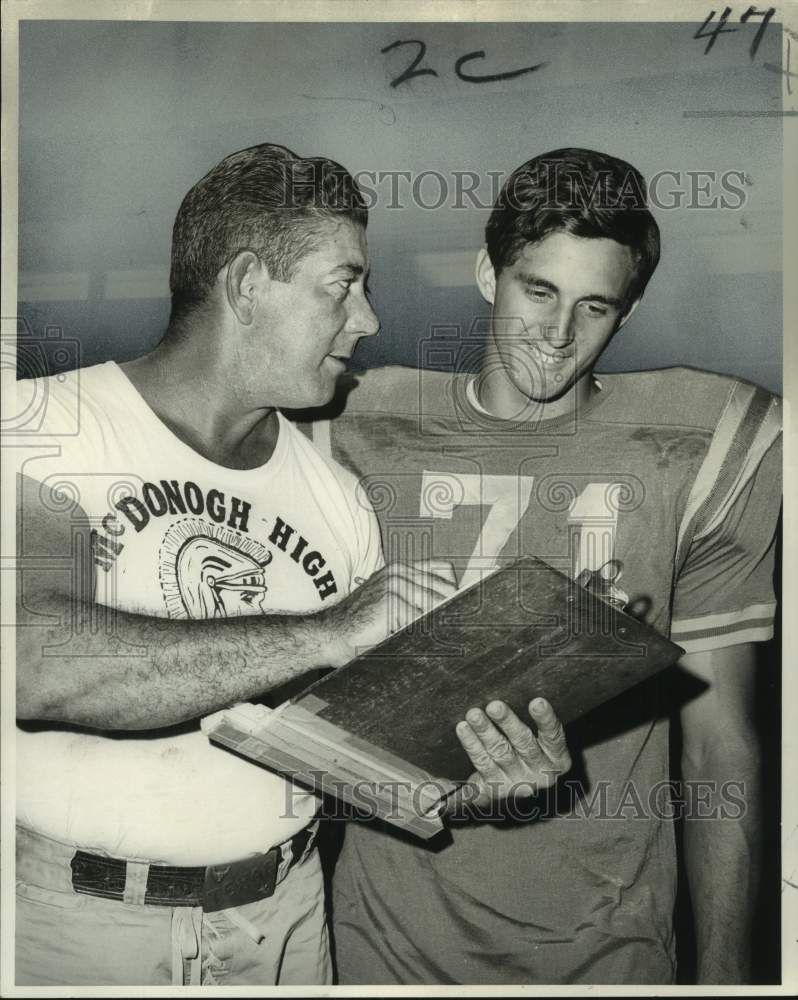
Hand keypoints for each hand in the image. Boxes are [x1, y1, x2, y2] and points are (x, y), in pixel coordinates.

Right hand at [322, 560, 456, 665]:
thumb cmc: (362, 624)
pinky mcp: (391, 604)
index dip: (456, 590)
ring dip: (443, 625)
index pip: (444, 571)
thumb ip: (417, 598)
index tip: (467, 608)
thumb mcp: (391, 602)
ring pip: (436, 607)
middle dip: (454, 611)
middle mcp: (399, 573)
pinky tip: (427, 645)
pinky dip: (429, 635)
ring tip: (449, 641)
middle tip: (465, 630)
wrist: (331, 634)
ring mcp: (395, 586)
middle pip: (444, 590)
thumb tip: (455, 610)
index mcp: (401, 569)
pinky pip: (422, 622)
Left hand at [454, 698, 570, 808]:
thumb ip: (543, 725)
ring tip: (474, 714)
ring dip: (485, 731)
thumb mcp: (544, 744)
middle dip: (508, 722)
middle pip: (524, 744)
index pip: (554, 737)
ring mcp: (517, 783)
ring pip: (500, 752)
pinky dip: (471, 744)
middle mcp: (540, 774)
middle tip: (494, 706)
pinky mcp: (495, 788)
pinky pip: (482, 762)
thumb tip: (532, 694)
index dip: (546, 719)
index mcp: (557, 759)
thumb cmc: (529, 752)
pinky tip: (463, 729)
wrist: (515, 793)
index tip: (537, 702)